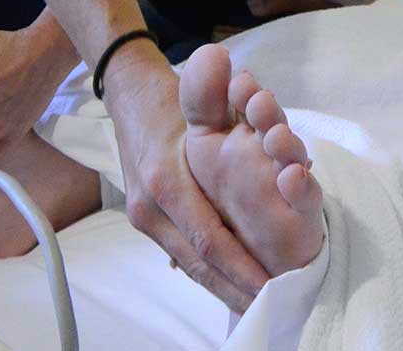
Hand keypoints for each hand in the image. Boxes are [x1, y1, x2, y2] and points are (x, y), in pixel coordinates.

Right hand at [102, 46, 269, 311]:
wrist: (129, 95)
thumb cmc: (176, 100)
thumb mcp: (205, 110)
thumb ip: (236, 131)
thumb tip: (271, 148)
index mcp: (167, 182)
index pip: (209, 240)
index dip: (241, 269)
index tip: (273, 290)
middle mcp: (151, 208)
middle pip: (199, 264)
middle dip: (236, 290)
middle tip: (273, 309)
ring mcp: (143, 216)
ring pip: (189, 265)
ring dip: (224, 288)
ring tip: (258, 306)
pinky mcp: (143, 218)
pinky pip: (180, 253)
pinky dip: (208, 272)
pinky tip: (232, 286)